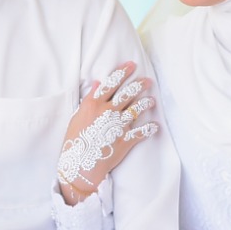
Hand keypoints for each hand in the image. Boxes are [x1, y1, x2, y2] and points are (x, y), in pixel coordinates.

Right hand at [56, 61, 159, 204]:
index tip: (131, 64)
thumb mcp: (77, 116)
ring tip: (152, 100)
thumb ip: (89, 99)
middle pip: (127, 93)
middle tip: (148, 80)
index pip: (111, 83)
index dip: (123, 72)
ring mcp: (118, 126)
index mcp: (94, 104)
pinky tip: (155, 125)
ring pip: (137, 109)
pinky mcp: (125, 140)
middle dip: (140, 84)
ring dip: (146, 103)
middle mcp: (108, 112)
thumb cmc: (75, 140)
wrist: (79, 165)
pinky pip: (141, 132)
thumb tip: (98, 83)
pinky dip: (150, 129)